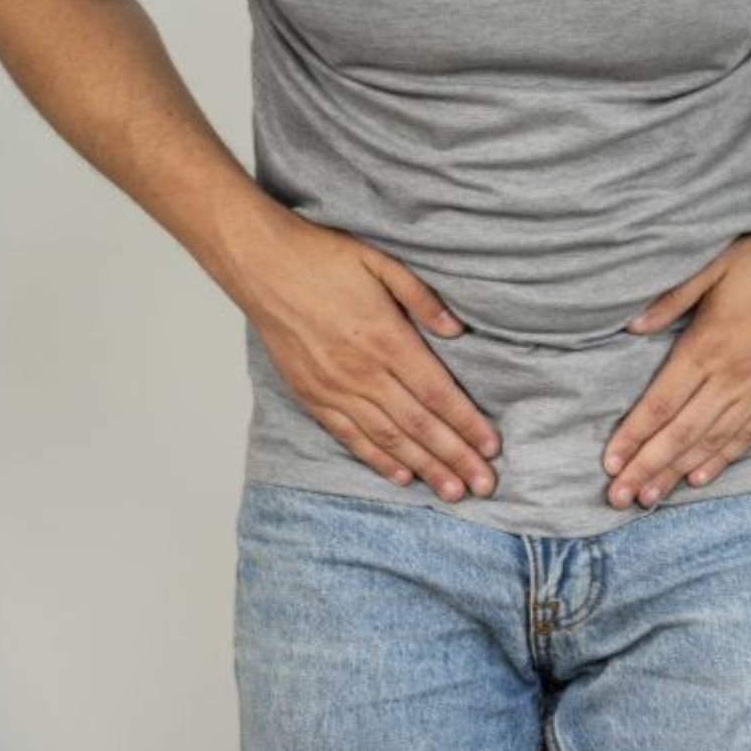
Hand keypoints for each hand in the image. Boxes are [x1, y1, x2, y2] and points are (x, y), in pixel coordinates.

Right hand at [236, 214, 501, 502]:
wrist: (258, 264)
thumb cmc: (321, 258)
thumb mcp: (380, 262)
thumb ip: (421, 297)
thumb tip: (457, 329)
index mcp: (386, 338)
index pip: (437, 392)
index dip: (467, 423)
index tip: (492, 447)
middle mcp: (362, 371)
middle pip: (419, 424)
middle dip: (455, 457)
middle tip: (483, 485)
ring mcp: (334, 388)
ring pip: (388, 438)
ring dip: (424, 468)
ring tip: (452, 491)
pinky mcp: (311, 396)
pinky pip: (350, 436)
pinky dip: (378, 459)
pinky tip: (402, 477)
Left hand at [601, 212, 750, 508]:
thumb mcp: (714, 266)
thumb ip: (672, 300)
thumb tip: (633, 325)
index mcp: (707, 346)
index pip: (660, 403)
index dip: (632, 436)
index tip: (610, 462)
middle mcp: (731, 378)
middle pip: (679, 434)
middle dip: (645, 468)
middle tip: (619, 497)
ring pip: (710, 443)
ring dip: (676, 473)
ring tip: (649, 498)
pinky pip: (746, 437)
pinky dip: (720, 460)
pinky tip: (697, 478)